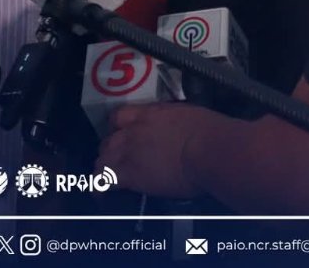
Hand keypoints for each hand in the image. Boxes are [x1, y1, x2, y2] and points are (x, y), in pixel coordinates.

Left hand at [96, 103, 222, 198]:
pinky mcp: (131, 173)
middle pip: (108, 141)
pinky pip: (105, 179)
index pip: (118, 117)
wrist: (207, 149)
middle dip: (110, 152)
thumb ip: (172, 121)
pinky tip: (100, 193)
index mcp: (147, 115)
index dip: (116, 129)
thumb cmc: (208, 132)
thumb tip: (176, 129)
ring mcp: (129, 151)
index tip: (121, 136)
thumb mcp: (186, 115)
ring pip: (103, 160)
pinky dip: (101, 186)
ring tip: (107, 179)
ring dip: (104, 168)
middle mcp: (133, 131)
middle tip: (118, 162)